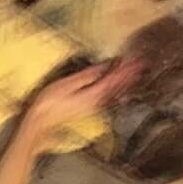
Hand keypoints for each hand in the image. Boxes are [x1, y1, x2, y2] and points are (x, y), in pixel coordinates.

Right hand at [25, 59, 140, 133]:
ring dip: (124, 82)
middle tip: (141, 64)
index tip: (136, 61)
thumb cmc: (50, 102)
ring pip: (114, 93)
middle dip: (129, 75)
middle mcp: (96, 103)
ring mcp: (93, 107)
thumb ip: (87, 76)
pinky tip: (118, 86)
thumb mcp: (67, 84)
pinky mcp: (88, 108)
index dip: (126, 70)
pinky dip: (115, 88)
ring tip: (134, 72)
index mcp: (93, 96)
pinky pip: (107, 97)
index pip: (114, 81)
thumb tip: (103, 67)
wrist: (42, 122)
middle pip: (117, 87)